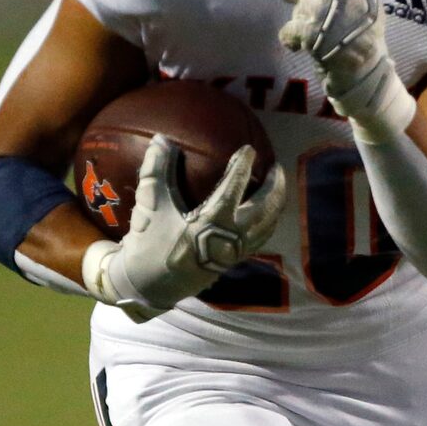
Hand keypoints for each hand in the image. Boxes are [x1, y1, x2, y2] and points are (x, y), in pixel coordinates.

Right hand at [83, 136, 287, 320]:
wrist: (149, 285)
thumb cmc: (149, 243)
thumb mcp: (150, 204)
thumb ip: (156, 169)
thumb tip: (162, 139)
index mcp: (212, 221)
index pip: (235, 186)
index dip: (243, 165)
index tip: (249, 149)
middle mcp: (230, 236)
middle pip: (266, 207)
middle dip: (276, 185)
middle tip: (277, 167)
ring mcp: (235, 251)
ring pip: (268, 225)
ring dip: (277, 203)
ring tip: (278, 186)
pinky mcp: (233, 261)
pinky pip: (261, 238)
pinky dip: (269, 222)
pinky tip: (266, 213)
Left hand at [278, 0, 413, 139]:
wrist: (366, 77)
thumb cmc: (360, 41)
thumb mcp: (357, 10)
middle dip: (310, 6)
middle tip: (317, 23)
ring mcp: (329, 15)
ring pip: (300, 7)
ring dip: (302, 23)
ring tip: (313, 38)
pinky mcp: (313, 35)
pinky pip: (290, 28)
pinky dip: (289, 38)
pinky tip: (298, 47)